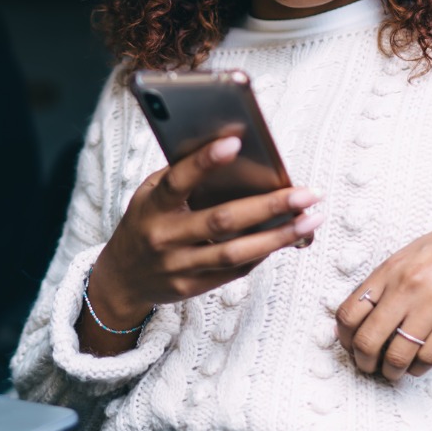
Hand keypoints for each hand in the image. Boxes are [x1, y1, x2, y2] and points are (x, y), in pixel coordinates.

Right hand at [87, 135, 323, 333]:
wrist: (120, 279)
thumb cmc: (146, 222)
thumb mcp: (150, 195)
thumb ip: (183, 177)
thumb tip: (235, 155)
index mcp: (152, 205)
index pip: (178, 180)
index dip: (204, 161)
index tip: (235, 142)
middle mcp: (164, 237)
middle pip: (222, 221)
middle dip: (269, 206)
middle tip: (307, 193)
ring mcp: (178, 267)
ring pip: (236, 253)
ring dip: (278, 236)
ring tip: (311, 220)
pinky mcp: (191, 288)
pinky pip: (235, 271)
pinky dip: (263, 253)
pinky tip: (287, 238)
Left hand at [335, 206, 431, 381]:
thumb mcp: (410, 253)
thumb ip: (385, 281)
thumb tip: (358, 314)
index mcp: (389, 269)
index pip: (349, 312)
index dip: (344, 337)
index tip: (349, 345)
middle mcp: (406, 287)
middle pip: (368, 340)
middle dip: (363, 361)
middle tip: (367, 366)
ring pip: (397, 355)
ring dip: (390, 371)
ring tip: (391, 371)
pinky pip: (428, 357)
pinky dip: (417, 368)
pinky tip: (415, 366)